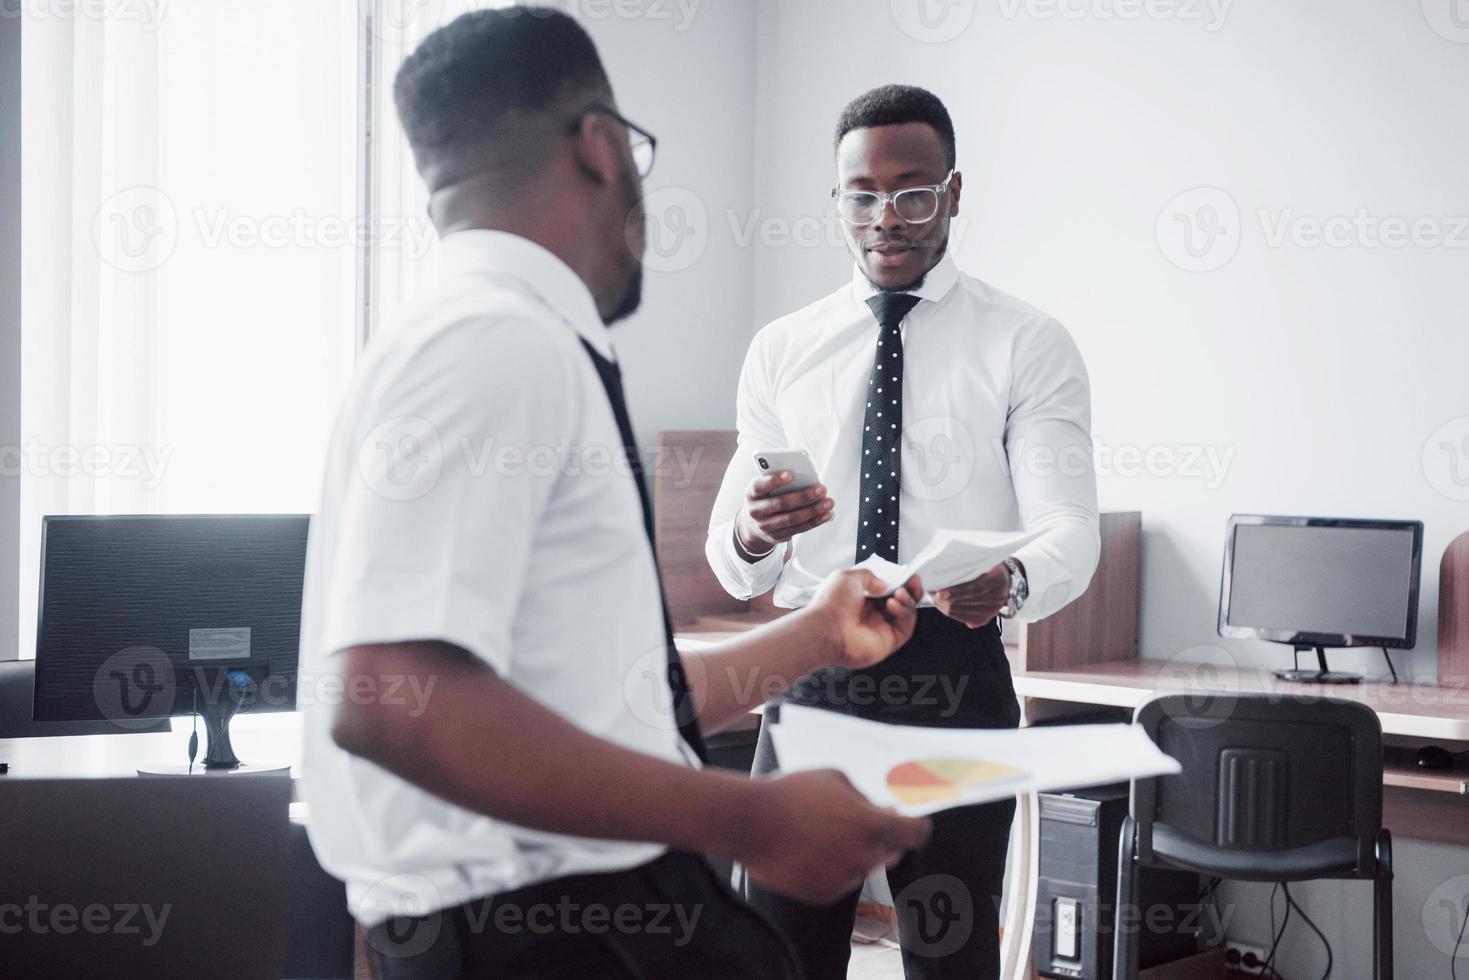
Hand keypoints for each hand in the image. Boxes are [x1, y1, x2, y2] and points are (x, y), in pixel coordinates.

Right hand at [734, 470, 833, 557]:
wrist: (753, 524)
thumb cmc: (765, 498)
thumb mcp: (765, 487)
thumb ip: (779, 482)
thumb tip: (805, 478)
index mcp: (752, 494)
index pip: (760, 486)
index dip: (774, 480)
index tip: (791, 474)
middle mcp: (756, 511)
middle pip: (781, 503)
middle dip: (803, 496)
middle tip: (821, 489)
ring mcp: (766, 526)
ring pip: (792, 518)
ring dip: (813, 510)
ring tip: (828, 502)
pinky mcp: (777, 536)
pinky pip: (799, 529)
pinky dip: (814, 521)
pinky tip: (825, 514)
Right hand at [741, 770, 931, 904]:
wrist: (751, 823)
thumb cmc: (791, 795)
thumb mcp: (835, 779)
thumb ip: (864, 797)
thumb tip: (882, 810)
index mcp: (871, 825)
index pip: (915, 834)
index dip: (915, 827)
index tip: (912, 824)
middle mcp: (863, 857)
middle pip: (890, 851)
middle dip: (881, 837)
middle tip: (858, 822)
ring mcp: (844, 879)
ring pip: (863, 866)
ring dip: (853, 853)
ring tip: (820, 833)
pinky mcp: (824, 894)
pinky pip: (839, 880)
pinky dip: (831, 868)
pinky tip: (809, 850)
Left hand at [808, 568, 922, 669]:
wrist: (824, 629)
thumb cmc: (829, 605)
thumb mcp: (848, 577)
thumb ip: (870, 576)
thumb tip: (885, 583)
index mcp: (862, 600)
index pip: (889, 591)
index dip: (901, 583)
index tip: (909, 575)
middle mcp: (872, 615)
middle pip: (901, 603)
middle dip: (910, 591)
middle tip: (913, 582)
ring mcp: (880, 629)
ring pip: (906, 614)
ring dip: (908, 601)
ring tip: (899, 593)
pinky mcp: (887, 642)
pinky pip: (905, 628)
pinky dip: (905, 614)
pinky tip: (894, 604)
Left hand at [932, 563, 1009, 627]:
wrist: (1006, 580)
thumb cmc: (989, 566)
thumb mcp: (983, 560)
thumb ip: (968, 564)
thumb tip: (944, 568)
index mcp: (997, 579)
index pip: (975, 588)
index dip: (956, 591)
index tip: (940, 592)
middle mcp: (997, 597)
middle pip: (966, 600)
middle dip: (945, 598)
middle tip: (930, 592)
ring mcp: (992, 610)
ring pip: (961, 610)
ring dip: (944, 605)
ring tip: (933, 597)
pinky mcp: (985, 619)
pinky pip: (962, 618)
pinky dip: (950, 611)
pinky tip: (941, 604)